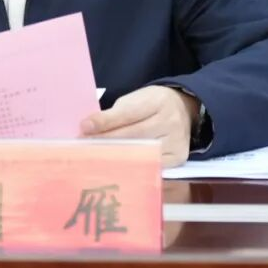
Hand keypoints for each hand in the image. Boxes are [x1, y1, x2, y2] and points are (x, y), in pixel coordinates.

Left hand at [79, 85, 199, 167]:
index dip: (105, 121)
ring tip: (95, 159)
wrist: (184, 108)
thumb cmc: (152, 104)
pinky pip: (152, 166)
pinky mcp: (179, 158)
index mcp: (157, 101)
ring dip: (117, 156)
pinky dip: (134, 167)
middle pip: (133, 135)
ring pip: (141, 152)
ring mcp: (176, 141)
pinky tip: (118, 168)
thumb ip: (116, 113)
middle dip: (106, 141)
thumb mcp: (136, 99)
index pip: (127, 113)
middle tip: (83, 147)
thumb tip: (90, 129)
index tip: (84, 127)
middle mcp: (170, 121)